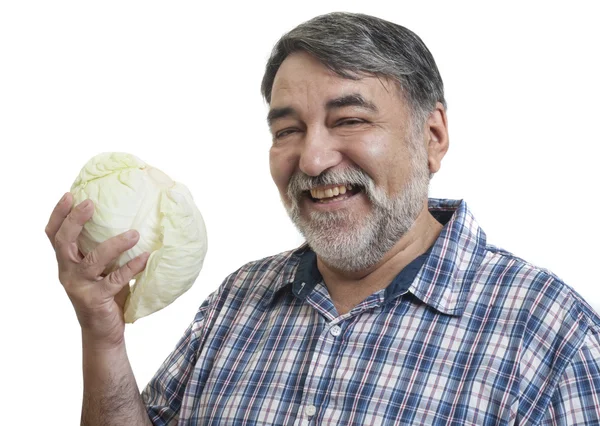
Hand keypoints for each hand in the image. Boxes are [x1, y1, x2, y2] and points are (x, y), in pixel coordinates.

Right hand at [46, 193, 148, 347]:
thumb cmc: (106, 295)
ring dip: (114, 244)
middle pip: (63, 242)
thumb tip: (133, 221)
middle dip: (75, 221)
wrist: (102, 333)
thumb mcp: (102, 270)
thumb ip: (107, 251)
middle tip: (90, 203)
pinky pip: (115, 279)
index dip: (59, 214)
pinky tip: (146, 257)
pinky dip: (132, 267)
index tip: (70, 194)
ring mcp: (80, 286)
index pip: (54, 235)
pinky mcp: (96, 299)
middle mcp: (68, 272)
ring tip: (134, 233)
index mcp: (67, 262)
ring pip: (92, 260)